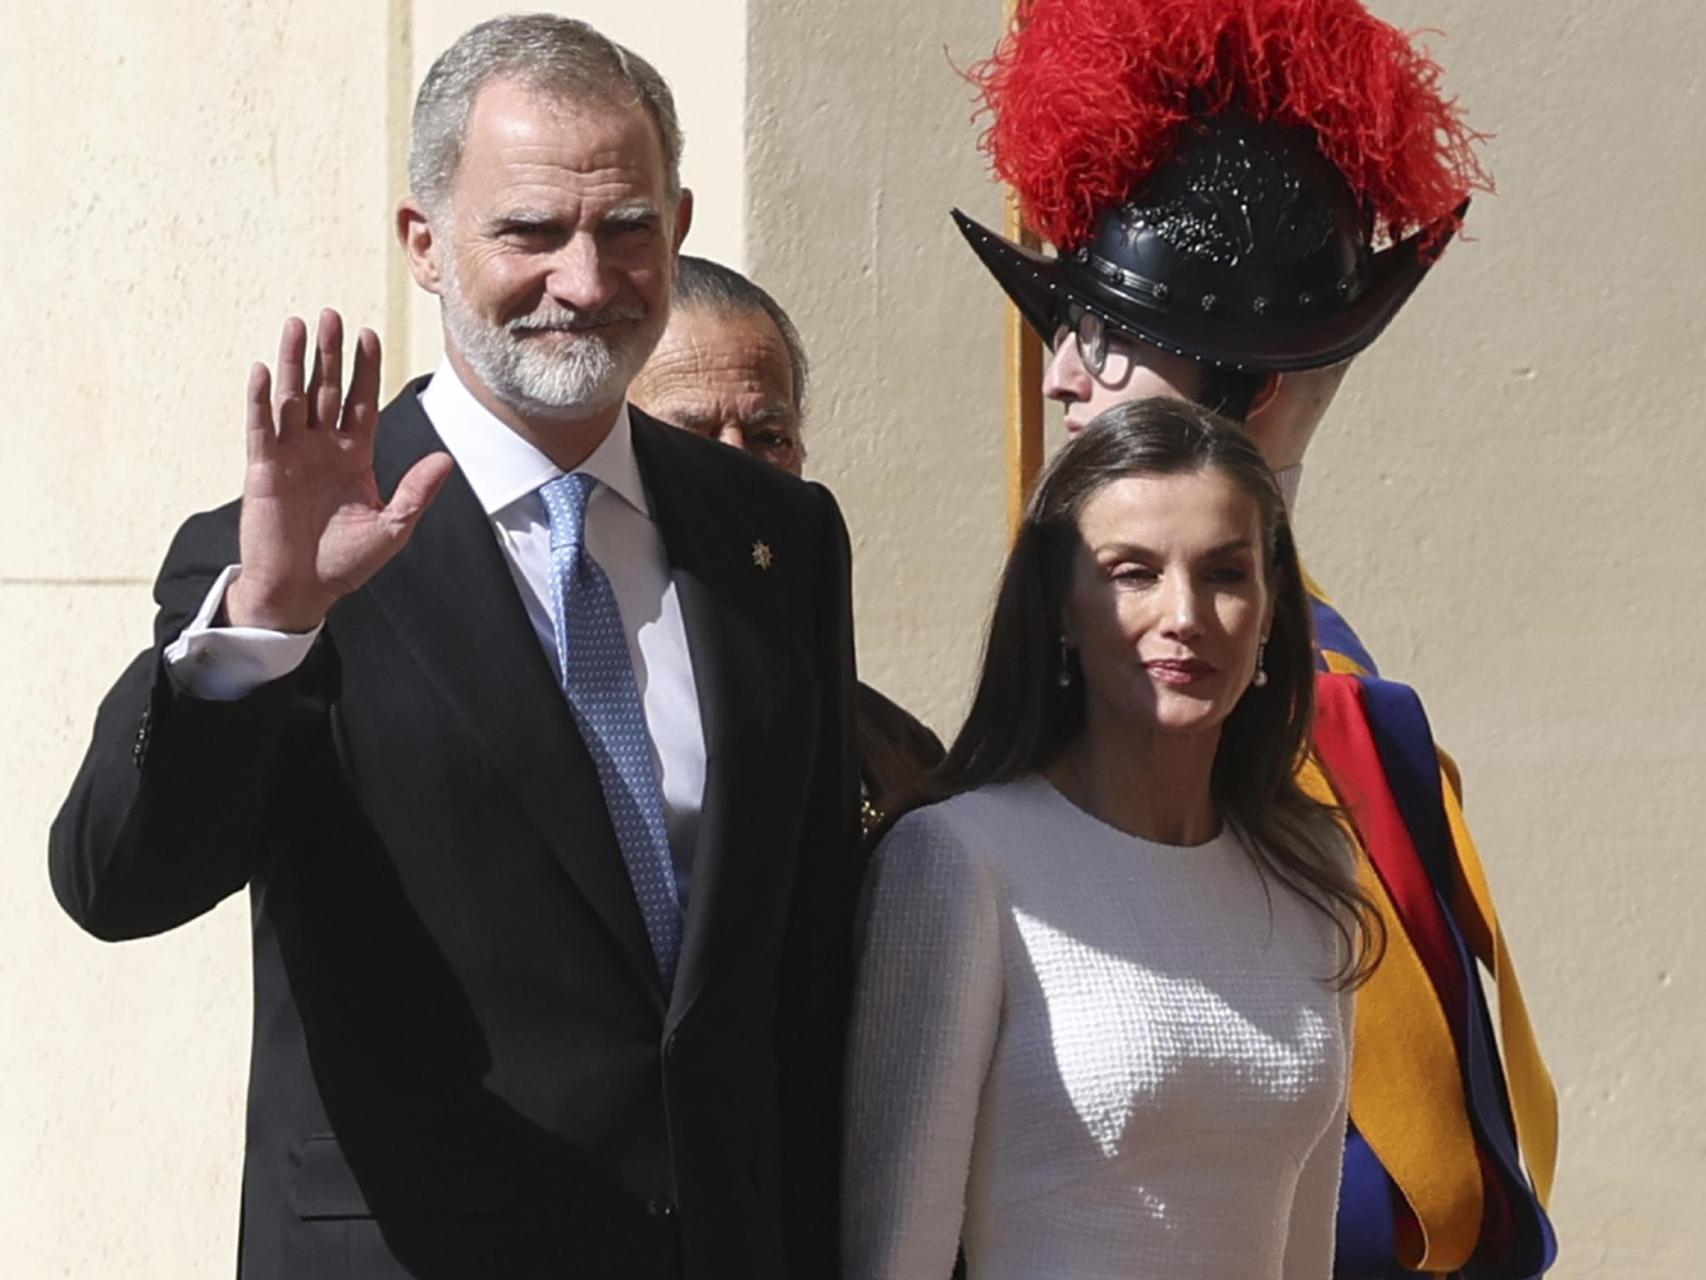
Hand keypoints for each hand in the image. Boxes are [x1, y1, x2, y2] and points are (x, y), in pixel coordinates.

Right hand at [225, 310, 453, 630]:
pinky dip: (261, 400)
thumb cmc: (345, 562)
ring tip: (296, 326)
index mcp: (354, 455)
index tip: (369, 334)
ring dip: (293, 362)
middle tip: (331, 314)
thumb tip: (446, 458)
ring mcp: (291, 455)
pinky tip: (265, 371)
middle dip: (329, 353)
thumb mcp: (392, 527)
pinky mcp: (262, 469)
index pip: (361, 401)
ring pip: (292, 398)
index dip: (365, 369)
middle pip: (325, 389)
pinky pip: (261, 428)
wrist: (302, 590)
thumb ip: (416, 492)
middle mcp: (322, 447)